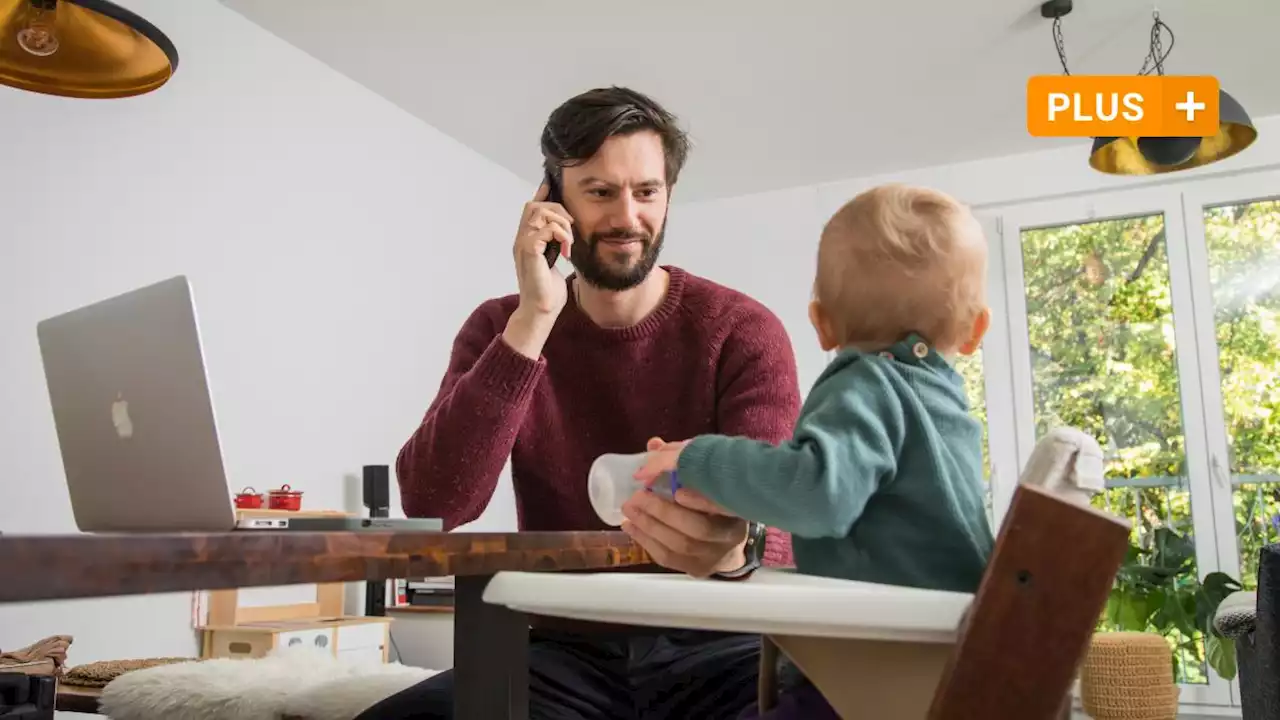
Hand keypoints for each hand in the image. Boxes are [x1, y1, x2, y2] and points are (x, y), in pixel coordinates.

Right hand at [503, 182, 573, 357]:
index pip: (531, 208)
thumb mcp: (555, 262)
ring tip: (569, 242)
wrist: (541, 311)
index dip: (542, 193)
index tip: (552, 184)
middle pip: (534, 205)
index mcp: (527, 240)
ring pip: (539, 212)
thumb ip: (556, 245)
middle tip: (571, 229)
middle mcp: (521, 239)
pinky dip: (560, 235)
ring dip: (561, 223)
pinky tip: (566, 251)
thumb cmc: (549, 292)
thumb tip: (568, 234)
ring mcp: (522, 245)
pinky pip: (544, 228)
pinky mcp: (528, 252)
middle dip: (558, 210)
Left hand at [621, 437, 747, 577]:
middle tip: (636, 497)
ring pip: (680, 545)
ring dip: (648, 527)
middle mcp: (731, 536)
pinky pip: (668, 558)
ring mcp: (714, 556)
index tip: (678, 491)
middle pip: (698, 529)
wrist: (730, 548)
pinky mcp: (697, 569)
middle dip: (663, 512)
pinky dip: (646, 542)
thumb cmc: (715, 506)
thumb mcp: (708, 483)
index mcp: (737, 509)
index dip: (701, 501)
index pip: (723, 506)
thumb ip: (683, 463)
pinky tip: (630, 527)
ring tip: (628, 511)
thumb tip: (653, 444)